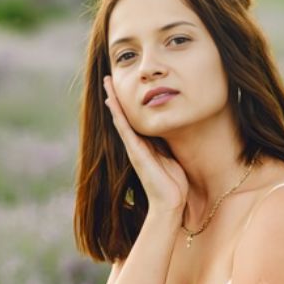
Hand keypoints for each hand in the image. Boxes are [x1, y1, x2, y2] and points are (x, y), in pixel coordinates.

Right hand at [102, 75, 187, 212]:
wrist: (169, 203)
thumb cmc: (174, 184)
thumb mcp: (172, 156)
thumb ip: (168, 145)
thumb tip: (175, 130)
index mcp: (145, 146)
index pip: (134, 120)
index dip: (128, 103)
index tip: (123, 87)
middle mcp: (136, 145)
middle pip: (123, 116)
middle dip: (116, 98)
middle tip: (108, 79)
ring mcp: (133, 148)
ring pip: (120, 119)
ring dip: (113, 101)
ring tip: (107, 84)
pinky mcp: (135, 152)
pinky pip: (124, 129)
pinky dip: (117, 114)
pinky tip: (112, 101)